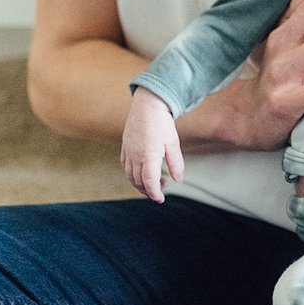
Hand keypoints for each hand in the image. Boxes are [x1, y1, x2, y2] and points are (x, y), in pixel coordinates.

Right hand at [121, 87, 183, 201]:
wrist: (148, 105)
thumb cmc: (162, 123)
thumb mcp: (173, 143)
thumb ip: (175, 163)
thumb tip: (178, 179)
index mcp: (148, 156)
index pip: (149, 181)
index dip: (154, 193)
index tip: (161, 199)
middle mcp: (135, 156)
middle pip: (138, 181)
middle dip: (148, 190)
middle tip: (160, 191)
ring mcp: (128, 151)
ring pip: (130, 175)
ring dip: (140, 183)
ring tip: (154, 182)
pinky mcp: (125, 146)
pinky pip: (125, 165)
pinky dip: (132, 174)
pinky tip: (141, 172)